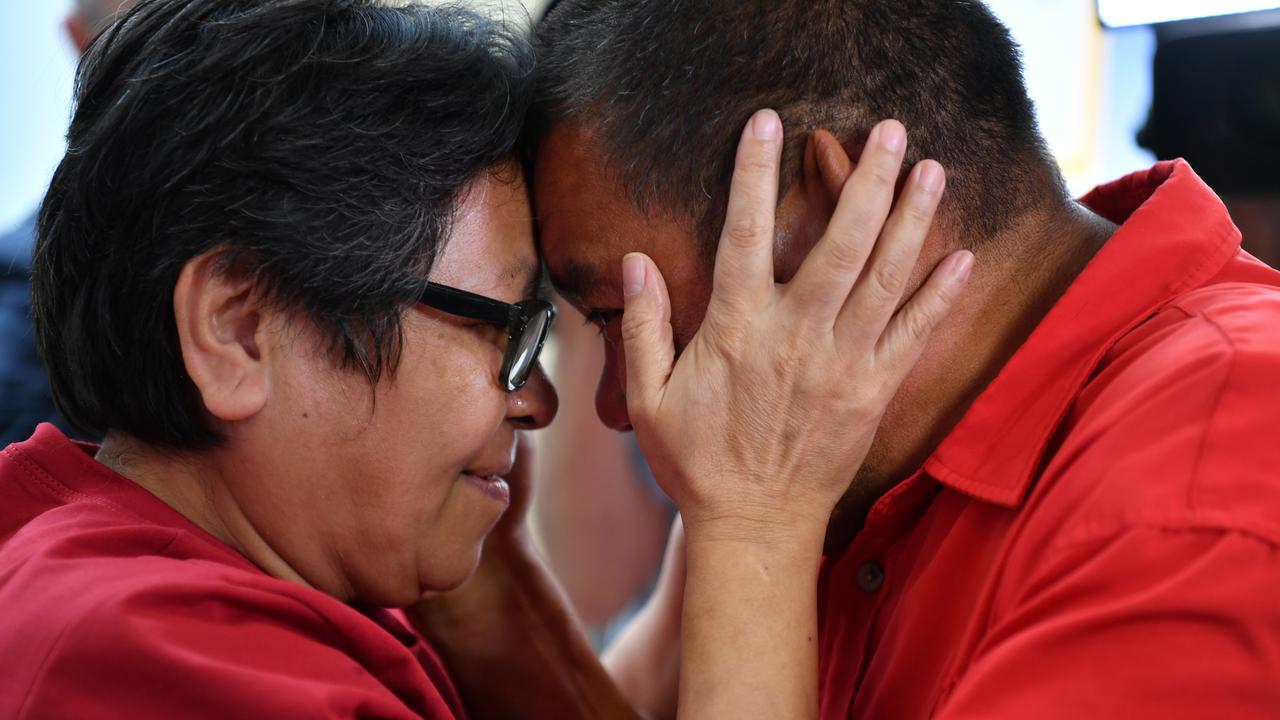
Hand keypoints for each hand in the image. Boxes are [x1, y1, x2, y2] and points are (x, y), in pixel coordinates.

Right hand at [619, 110, 971, 544]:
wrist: (755, 527)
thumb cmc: (697, 462)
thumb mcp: (649, 398)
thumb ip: (645, 325)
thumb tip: (634, 260)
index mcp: (738, 329)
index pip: (742, 232)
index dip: (753, 172)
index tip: (767, 122)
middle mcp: (797, 336)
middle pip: (840, 241)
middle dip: (867, 178)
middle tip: (890, 130)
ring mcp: (844, 363)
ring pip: (886, 276)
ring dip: (912, 218)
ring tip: (932, 169)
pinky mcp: (875, 391)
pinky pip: (914, 334)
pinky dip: (939, 294)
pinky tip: (961, 256)